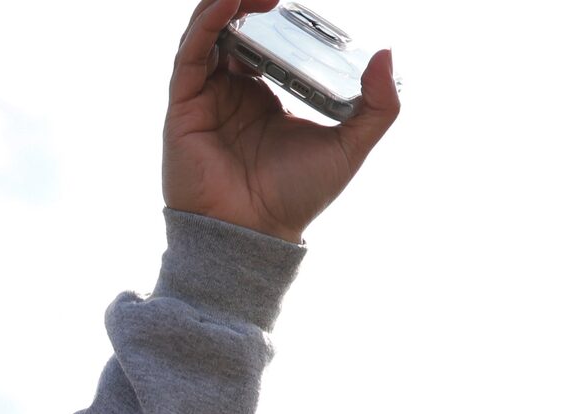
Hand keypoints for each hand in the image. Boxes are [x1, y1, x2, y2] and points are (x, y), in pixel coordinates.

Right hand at [163, 0, 398, 243]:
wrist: (254, 234)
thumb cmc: (296, 197)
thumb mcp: (351, 145)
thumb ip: (377, 105)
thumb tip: (386, 55)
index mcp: (264, 98)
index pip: (266, 42)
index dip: (278, 18)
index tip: (296, 2)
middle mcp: (231, 93)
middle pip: (233, 29)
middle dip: (250, 3)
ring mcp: (205, 98)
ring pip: (207, 34)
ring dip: (227, 3)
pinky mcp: (184, 107)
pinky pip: (191, 55)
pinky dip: (207, 23)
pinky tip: (230, 2)